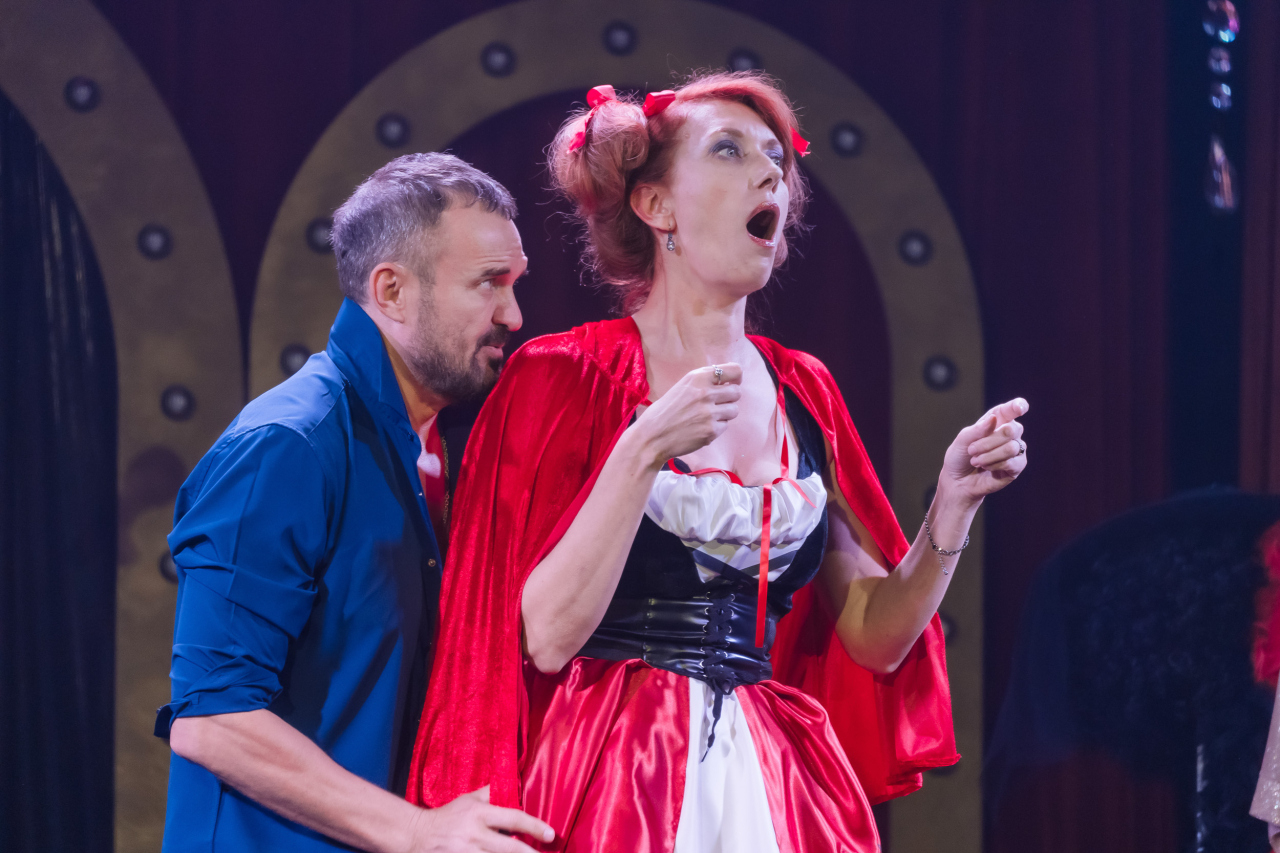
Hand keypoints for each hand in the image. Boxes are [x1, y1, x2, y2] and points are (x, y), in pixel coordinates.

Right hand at [410, 787, 553, 852]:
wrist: (416, 834)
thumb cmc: (447, 816)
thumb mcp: (468, 799)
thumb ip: (490, 792)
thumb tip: (513, 782)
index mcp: (480, 814)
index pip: (513, 818)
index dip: (534, 826)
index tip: (550, 834)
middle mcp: (475, 834)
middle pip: (509, 847)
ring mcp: (466, 852)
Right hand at [630, 363, 742, 468]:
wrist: (652, 436)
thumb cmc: (665, 410)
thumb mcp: (683, 386)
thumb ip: (705, 382)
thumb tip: (729, 381)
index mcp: (698, 377)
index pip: (735, 370)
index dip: (736, 378)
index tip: (731, 383)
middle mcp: (706, 393)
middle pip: (737, 392)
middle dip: (729, 398)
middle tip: (716, 403)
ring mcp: (710, 413)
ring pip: (734, 410)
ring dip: (724, 413)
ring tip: (707, 417)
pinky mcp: (711, 431)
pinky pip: (725, 426)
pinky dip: (716, 428)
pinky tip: (701, 428)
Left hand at [940, 398, 1028, 503]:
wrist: (958, 481)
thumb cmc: (960, 457)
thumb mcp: (962, 440)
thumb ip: (977, 429)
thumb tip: (994, 419)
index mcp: (996, 421)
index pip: (1010, 410)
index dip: (1017, 406)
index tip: (1020, 407)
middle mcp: (1009, 433)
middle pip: (1011, 429)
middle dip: (988, 442)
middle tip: (972, 450)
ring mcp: (1016, 450)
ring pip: (1011, 447)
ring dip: (989, 456)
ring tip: (976, 461)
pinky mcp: (1017, 466)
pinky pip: (1011, 463)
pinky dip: (994, 465)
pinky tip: (986, 468)